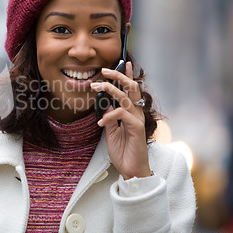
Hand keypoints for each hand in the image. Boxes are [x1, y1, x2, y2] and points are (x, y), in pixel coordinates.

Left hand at [90, 62, 150, 179]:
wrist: (131, 170)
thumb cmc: (123, 151)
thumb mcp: (111, 132)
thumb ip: (110, 117)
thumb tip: (105, 105)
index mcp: (132, 112)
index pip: (131, 90)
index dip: (128, 75)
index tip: (123, 62)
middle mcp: (137, 113)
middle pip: (131, 87)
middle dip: (118, 76)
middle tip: (104, 70)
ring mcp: (138, 119)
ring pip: (125, 97)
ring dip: (109, 89)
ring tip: (95, 87)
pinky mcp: (137, 128)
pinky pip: (122, 114)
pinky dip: (109, 116)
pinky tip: (101, 123)